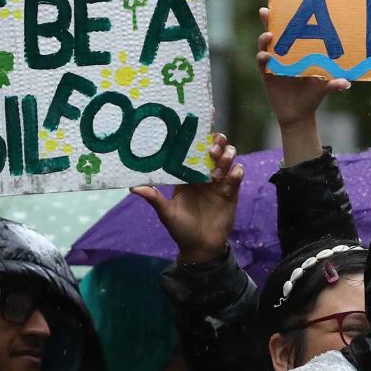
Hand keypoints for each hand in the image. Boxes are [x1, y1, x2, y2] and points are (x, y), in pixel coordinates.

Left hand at [132, 134, 242, 263]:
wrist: (200, 247)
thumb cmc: (181, 229)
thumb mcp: (166, 213)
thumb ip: (154, 198)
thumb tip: (132, 188)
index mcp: (187, 175)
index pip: (193, 150)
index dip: (198, 136)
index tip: (201, 122)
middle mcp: (204, 174)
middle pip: (214, 149)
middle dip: (216, 143)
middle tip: (211, 148)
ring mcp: (220, 182)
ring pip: (228, 159)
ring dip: (226, 157)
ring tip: (218, 167)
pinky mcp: (232, 191)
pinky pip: (237, 176)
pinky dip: (236, 173)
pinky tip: (231, 176)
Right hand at [258, 7, 348, 164]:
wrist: (299, 115)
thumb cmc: (313, 96)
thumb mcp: (323, 87)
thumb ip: (333, 84)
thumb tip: (346, 84)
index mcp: (297, 52)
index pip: (290, 32)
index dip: (286, 18)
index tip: (284, 4)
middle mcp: (283, 55)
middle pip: (273, 34)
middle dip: (268, 21)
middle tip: (266, 11)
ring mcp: (273, 63)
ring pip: (264, 46)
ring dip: (264, 39)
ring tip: (269, 35)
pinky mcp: (266, 75)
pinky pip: (261, 64)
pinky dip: (262, 58)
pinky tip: (266, 56)